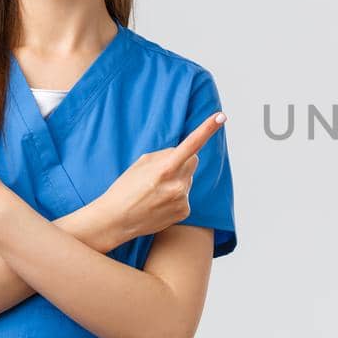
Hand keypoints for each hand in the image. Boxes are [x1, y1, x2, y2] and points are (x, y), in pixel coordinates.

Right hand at [97, 110, 226, 241]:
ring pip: (188, 179)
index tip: (221, 116)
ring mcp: (182, 199)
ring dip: (177, 180)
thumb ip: (166, 155)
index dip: (207, 129)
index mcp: (165, 168)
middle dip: (182, 161)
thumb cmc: (126, 188)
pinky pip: (185, 195)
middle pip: (193, 160)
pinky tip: (159, 203)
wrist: (116, 221)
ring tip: (155, 192)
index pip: (191, 145)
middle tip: (161, 172)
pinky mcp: (184, 211)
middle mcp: (178, 184)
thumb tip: (185, 153)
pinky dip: (175, 197)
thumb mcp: (141, 164)